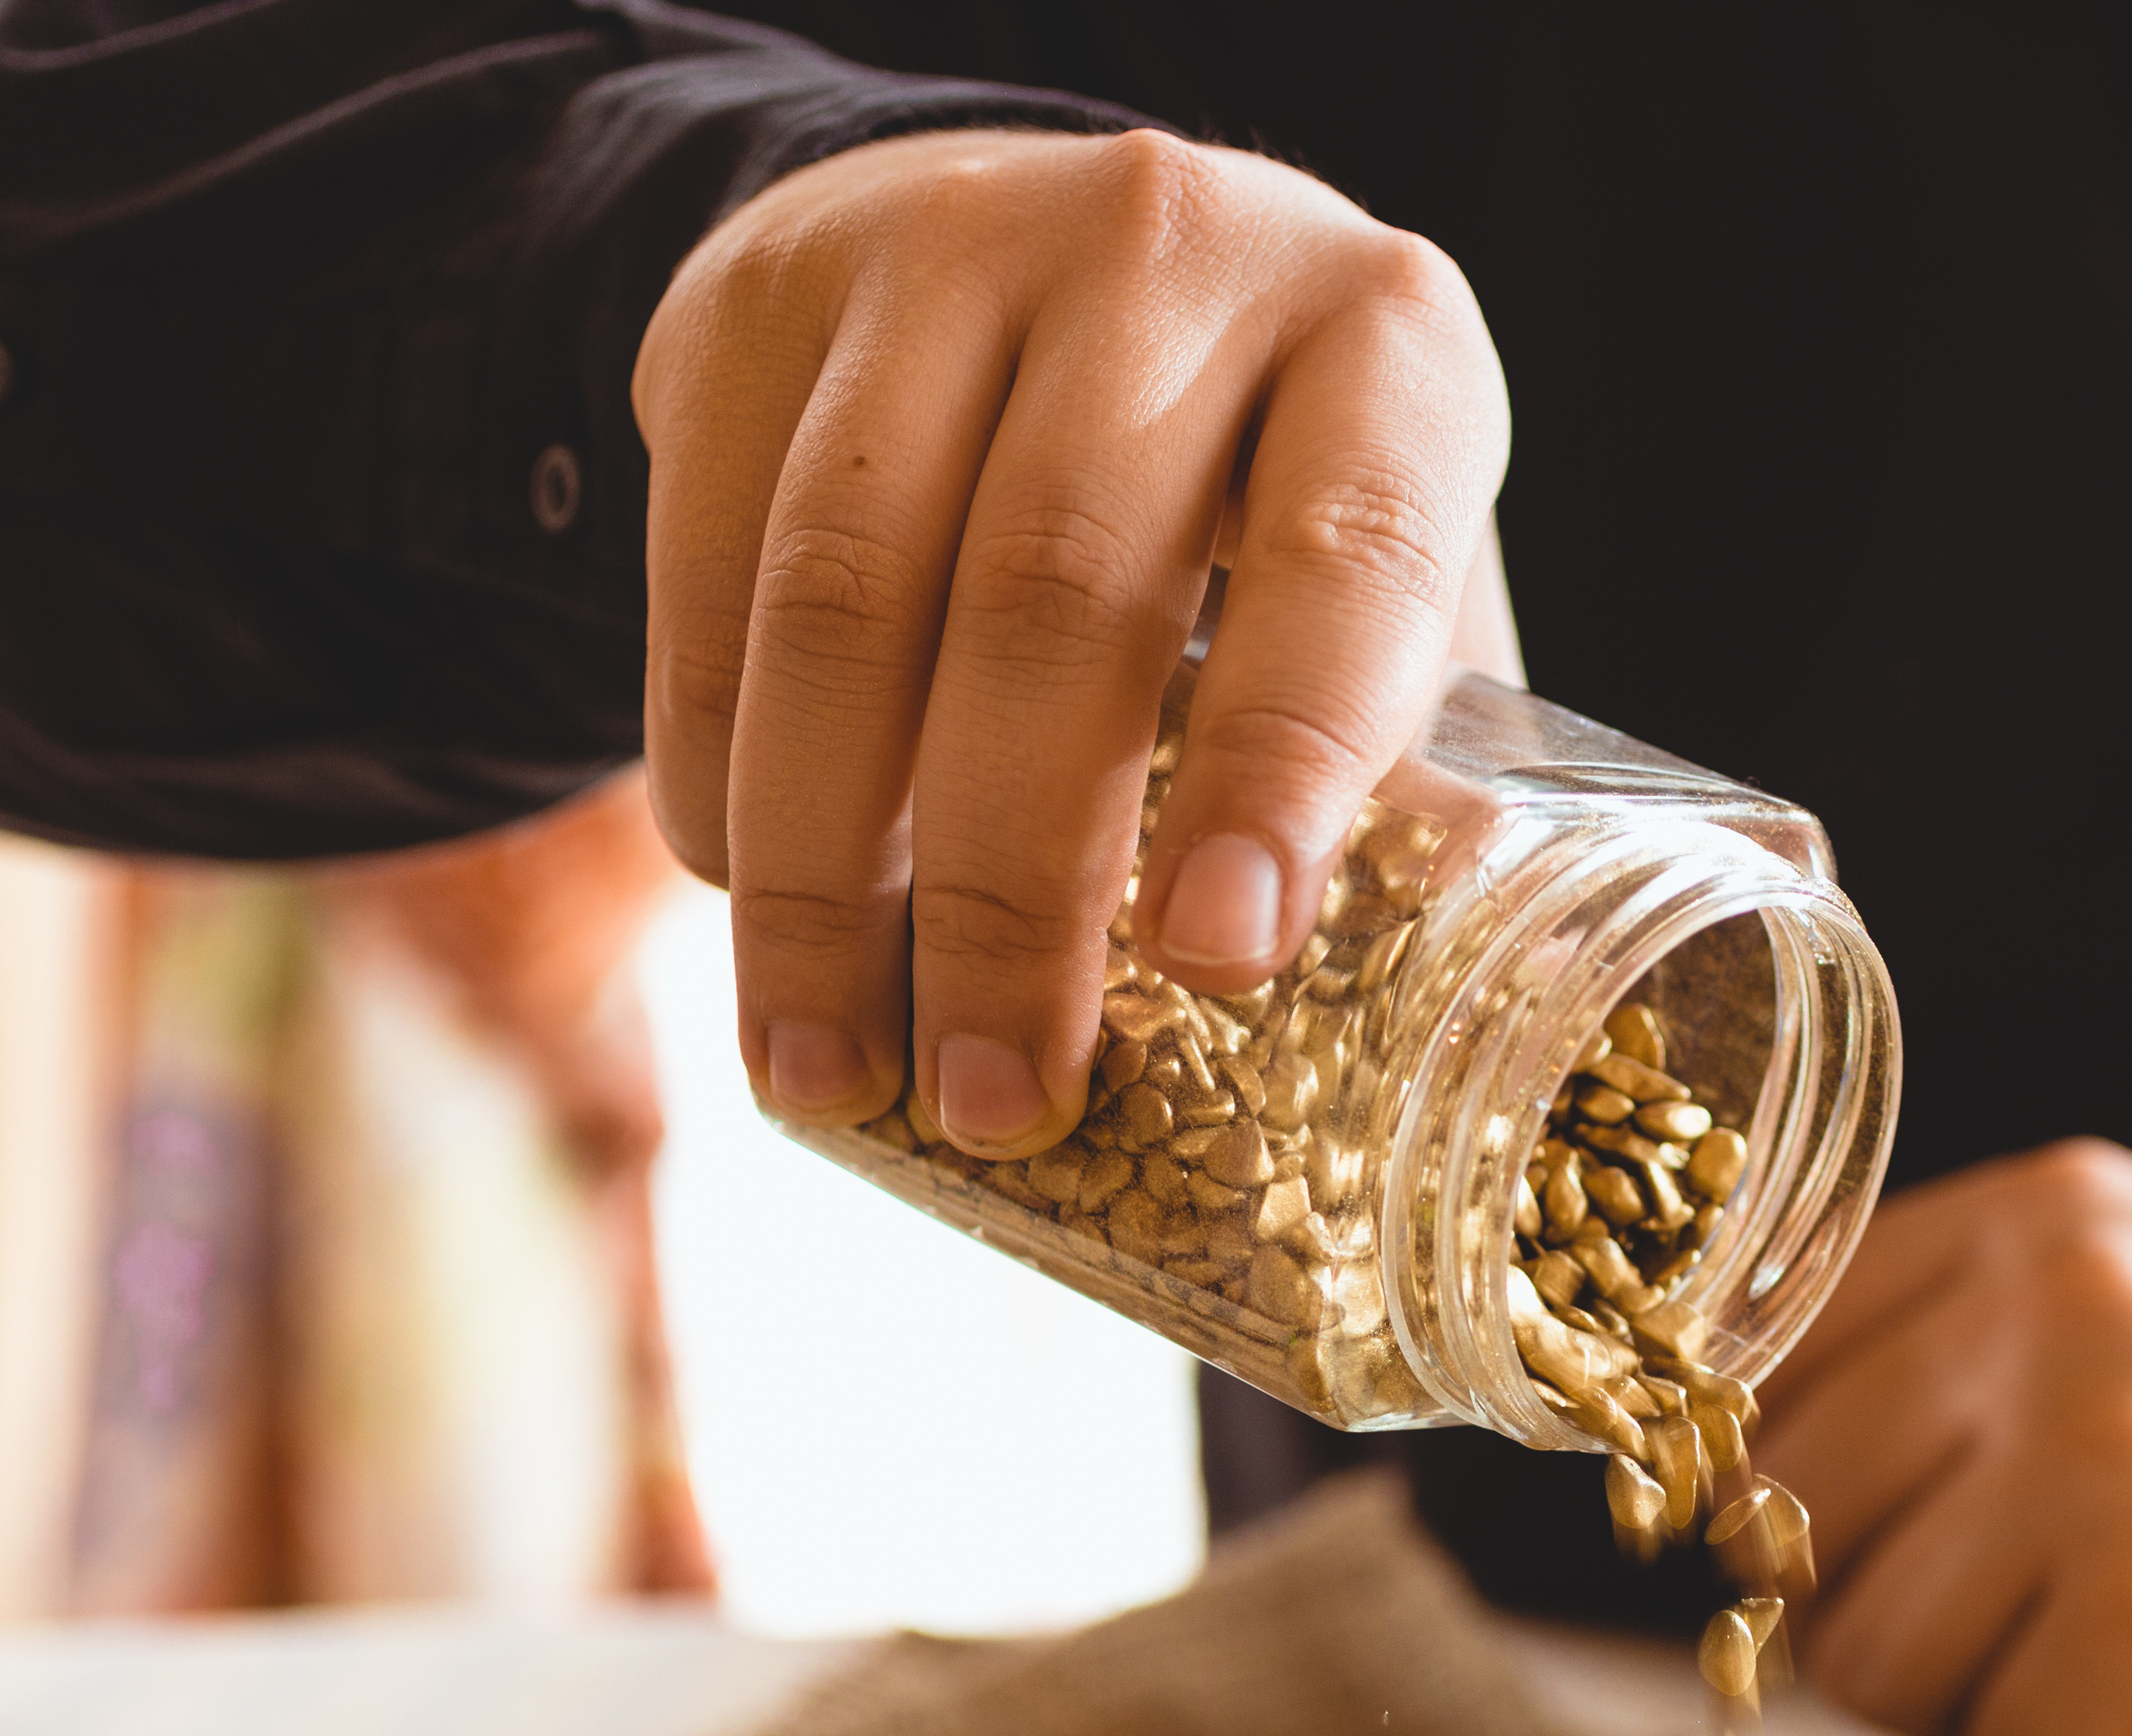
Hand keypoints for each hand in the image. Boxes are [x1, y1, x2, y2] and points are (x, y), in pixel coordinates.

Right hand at [635, 128, 1513, 1154]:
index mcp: (1384, 341)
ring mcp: (946, 244)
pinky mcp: (755, 293)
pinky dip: (719, 768)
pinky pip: (706, 570)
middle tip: (996, 1095)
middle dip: (1009, 891)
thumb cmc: (1251, 482)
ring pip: (844, 596)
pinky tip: (748, 900)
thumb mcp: (1370, 582)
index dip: (1283, 769)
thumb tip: (1425, 997)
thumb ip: (1391, 754)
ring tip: (830, 1065)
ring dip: (825, 873)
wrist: (1032, 254)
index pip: (1344, 558)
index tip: (1218, 962)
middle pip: (1056, 599)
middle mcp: (1172, 247)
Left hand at [1756, 1141, 2131, 1735]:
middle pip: (1797, 1516)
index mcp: (2052, 1219)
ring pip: (1868, 1661)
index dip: (1812, 1492)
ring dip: (1989, 1714)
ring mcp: (2110, 1466)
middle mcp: (2067, 1312)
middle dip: (1897, 1613)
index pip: (1777, 1361)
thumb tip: (1725, 1465)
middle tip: (2059, 1628)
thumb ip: (1960, 1354)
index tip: (1903, 1544)